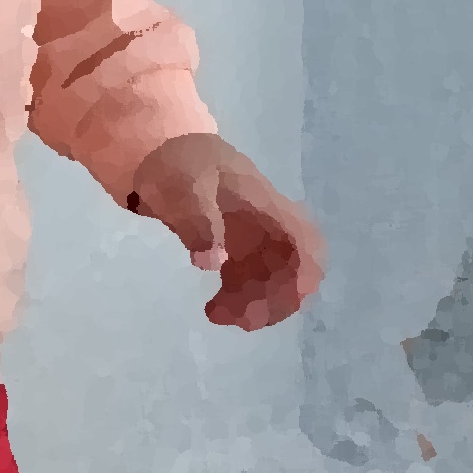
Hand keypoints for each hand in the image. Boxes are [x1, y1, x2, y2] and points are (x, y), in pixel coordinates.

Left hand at [127, 134, 324, 331]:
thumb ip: (196, 222)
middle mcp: (268, 225)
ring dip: (256, 305)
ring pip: (273, 281)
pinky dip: (239, 301)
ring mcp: (254, 239)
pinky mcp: (238, 251)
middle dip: (276, 299)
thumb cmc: (178, 166)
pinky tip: (213, 310)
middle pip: (293, 268)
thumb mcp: (181, 186)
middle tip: (241, 319)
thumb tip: (211, 263)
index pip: (304, 237)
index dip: (308, 268)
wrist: (164, 152)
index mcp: (264, 204)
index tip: (295, 295)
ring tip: (215, 315)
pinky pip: (251, 282)